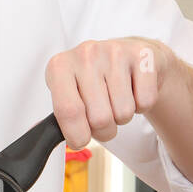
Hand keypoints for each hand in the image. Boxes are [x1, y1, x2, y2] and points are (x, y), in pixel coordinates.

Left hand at [44, 37, 173, 148]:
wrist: (128, 56)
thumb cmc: (93, 80)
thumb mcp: (68, 92)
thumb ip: (60, 115)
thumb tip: (46, 138)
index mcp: (60, 66)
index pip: (68, 111)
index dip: (77, 135)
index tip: (81, 139)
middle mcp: (85, 54)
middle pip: (100, 118)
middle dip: (104, 129)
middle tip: (103, 117)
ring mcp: (115, 52)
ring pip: (124, 113)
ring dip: (122, 117)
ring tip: (117, 99)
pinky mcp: (143, 55)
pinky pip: (145, 102)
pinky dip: (141, 106)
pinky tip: (133, 90)